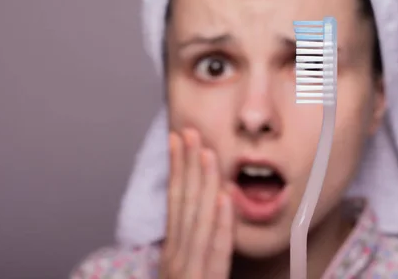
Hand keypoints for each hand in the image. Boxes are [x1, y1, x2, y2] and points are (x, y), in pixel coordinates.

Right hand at [159, 129, 233, 278]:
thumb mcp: (183, 267)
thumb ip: (191, 242)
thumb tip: (204, 207)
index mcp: (173, 248)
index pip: (174, 199)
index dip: (176, 167)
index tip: (177, 139)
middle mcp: (177, 254)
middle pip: (183, 202)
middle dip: (187, 164)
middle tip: (191, 132)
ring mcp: (189, 268)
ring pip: (199, 218)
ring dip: (203, 183)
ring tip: (207, 153)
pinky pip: (217, 250)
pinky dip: (221, 223)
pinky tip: (225, 198)